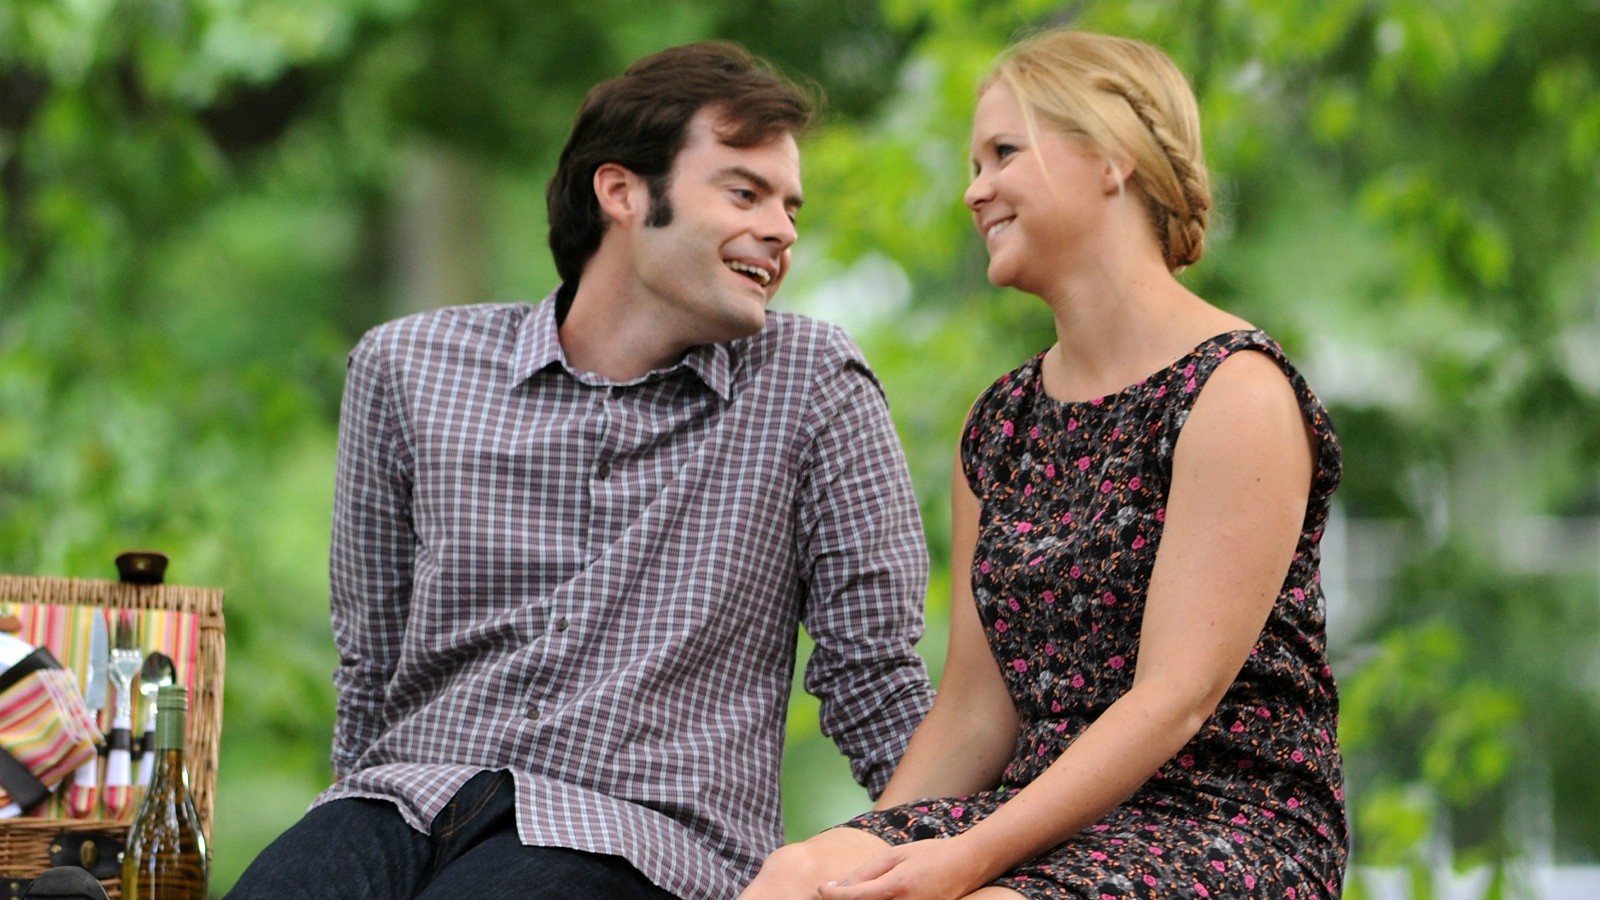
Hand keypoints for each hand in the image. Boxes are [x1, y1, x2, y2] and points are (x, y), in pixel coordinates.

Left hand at [816, 838, 988, 899]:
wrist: (967, 864)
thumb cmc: (931, 854)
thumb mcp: (897, 854)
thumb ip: (869, 870)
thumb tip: (843, 885)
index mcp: (897, 886)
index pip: (855, 897)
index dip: (833, 895)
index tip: (821, 889)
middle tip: (832, 893)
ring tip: (853, 893)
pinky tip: (871, 897)